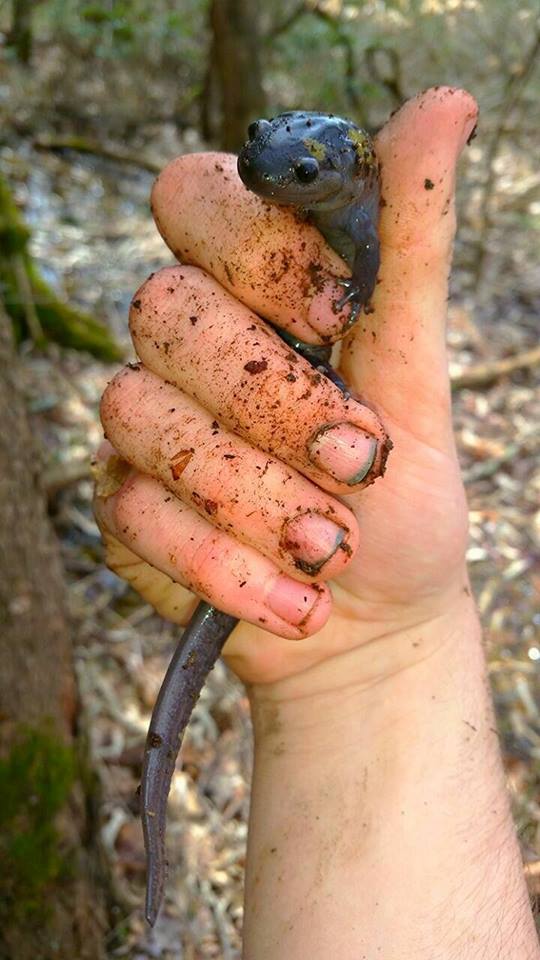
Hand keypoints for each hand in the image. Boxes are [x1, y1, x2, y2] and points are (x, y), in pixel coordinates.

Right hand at [95, 87, 477, 689]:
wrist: (374, 618)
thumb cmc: (398, 495)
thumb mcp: (419, 373)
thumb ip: (412, 248)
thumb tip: (443, 106)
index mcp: (251, 288)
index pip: (196, 198)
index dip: (255, 246)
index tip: (333, 314)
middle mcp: (186, 345)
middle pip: (163, 310)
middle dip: (272, 399)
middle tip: (359, 462)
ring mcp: (145, 423)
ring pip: (141, 415)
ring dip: (252, 494)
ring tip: (332, 549)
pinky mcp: (123, 505)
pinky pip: (138, 513)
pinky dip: (225, 563)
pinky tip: (292, 601)